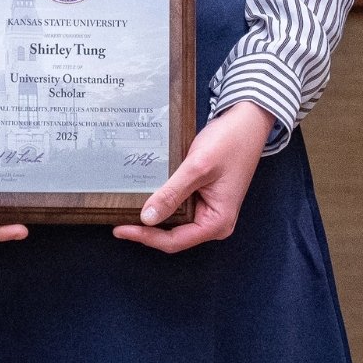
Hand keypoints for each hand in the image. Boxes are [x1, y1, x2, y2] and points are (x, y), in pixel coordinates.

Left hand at [113, 102, 273, 253]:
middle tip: (116, 216)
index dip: (146, 237)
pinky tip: (144, 194)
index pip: (174, 240)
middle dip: (146, 229)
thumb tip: (147, 218)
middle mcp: (214, 223)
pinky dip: (162, 202)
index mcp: (218, 223)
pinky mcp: (203, 198)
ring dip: (153, 216)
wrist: (247, 122)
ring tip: (124, 207)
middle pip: (173, 235)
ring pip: (174, 222)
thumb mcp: (198, 167)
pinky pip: (179, 207)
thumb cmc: (230, 143)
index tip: (120, 228)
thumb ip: (172, 193)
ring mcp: (209, 211)